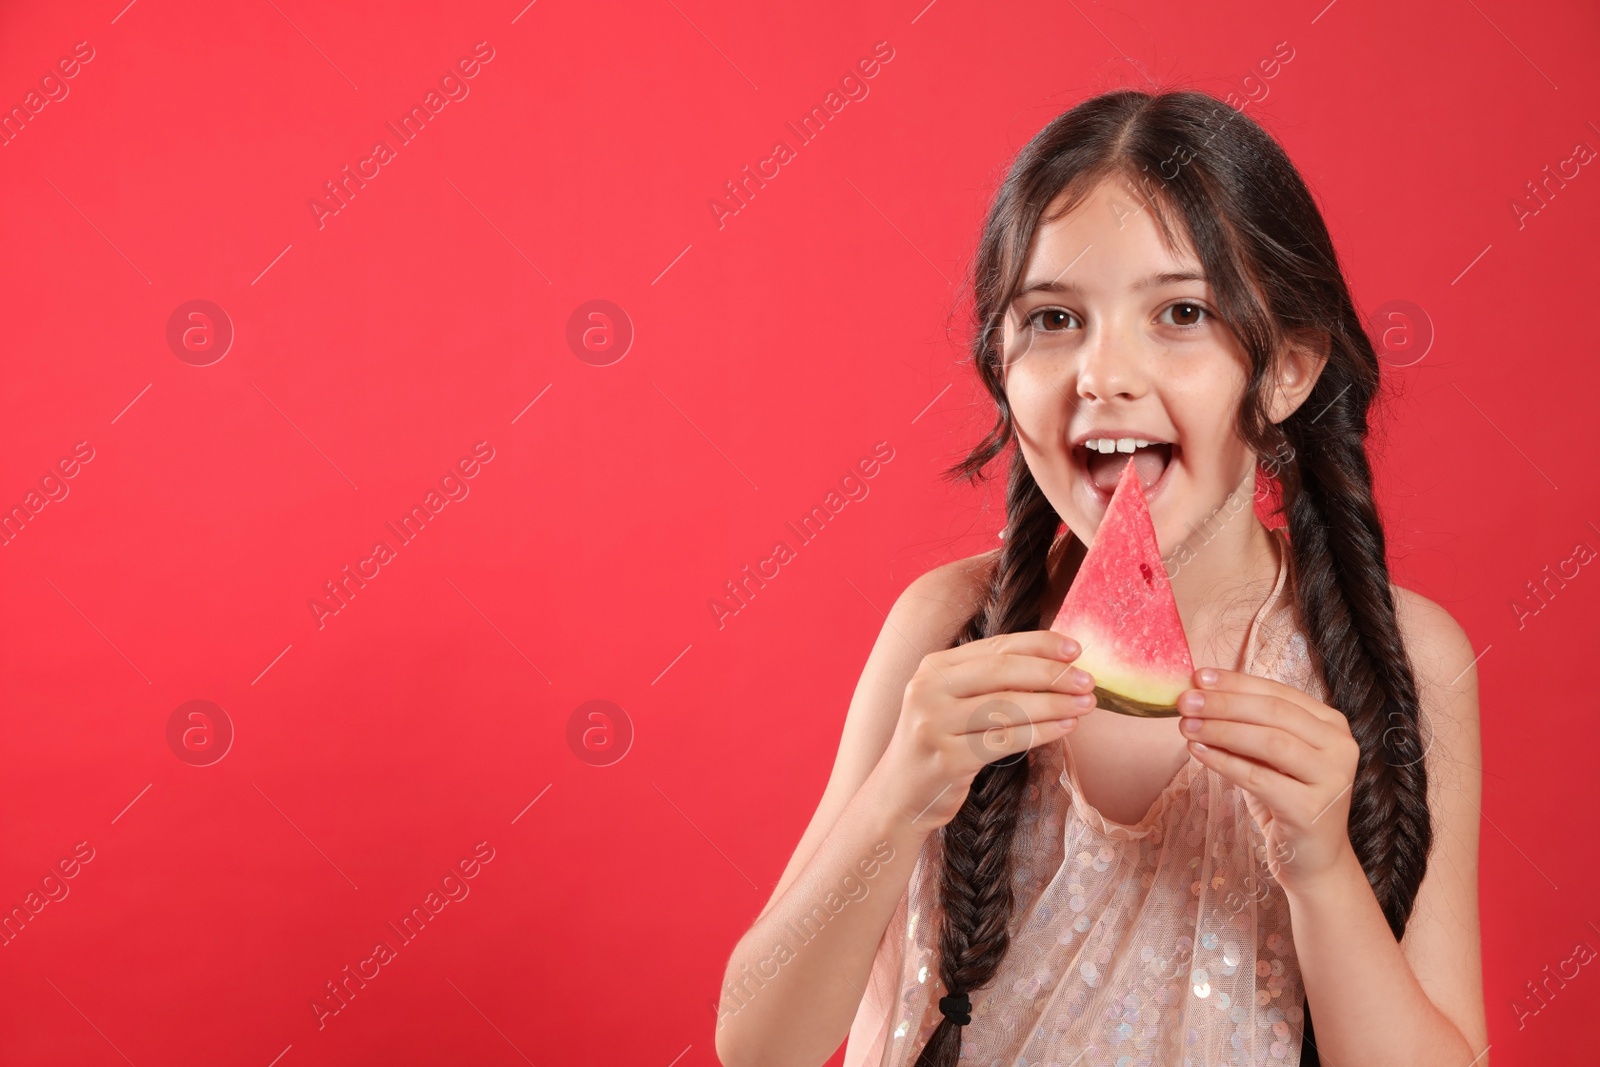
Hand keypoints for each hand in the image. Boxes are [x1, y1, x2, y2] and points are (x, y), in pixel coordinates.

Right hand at [875, 630, 1098, 835]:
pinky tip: (1065, 728)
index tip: (1076, 649)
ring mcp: (934, 724)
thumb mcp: (953, 702)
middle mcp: (928, 689)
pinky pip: (1005, 741)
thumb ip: (989, 680)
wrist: (898, 795)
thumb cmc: (939, 744)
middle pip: (1003, 672)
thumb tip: (1055, 663)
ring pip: (1007, 707)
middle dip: (1051, 674)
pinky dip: (1041, 732)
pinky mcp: (947, 758)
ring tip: (1085, 705)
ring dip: (1054, 704)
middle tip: (1088, 681)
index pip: (996, 647)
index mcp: (934, 667)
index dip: (1040, 644)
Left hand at [1177, 667, 1360, 895]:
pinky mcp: (1312, 810)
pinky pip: (1259, 779)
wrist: (1312, 861)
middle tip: (1185, 700)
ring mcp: (1332, 779)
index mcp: (1332, 725)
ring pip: (1270, 742)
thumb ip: (1249, 726)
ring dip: (1221, 730)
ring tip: (1186, 726)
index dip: (1237, 683)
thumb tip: (1201, 692)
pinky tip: (1197, 752)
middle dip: (1225, 703)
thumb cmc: (1285, 801)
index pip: (1279, 693)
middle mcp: (1340, 748)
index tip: (1198, 675)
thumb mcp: (1270, 758)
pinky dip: (1224, 762)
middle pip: (1274, 713)